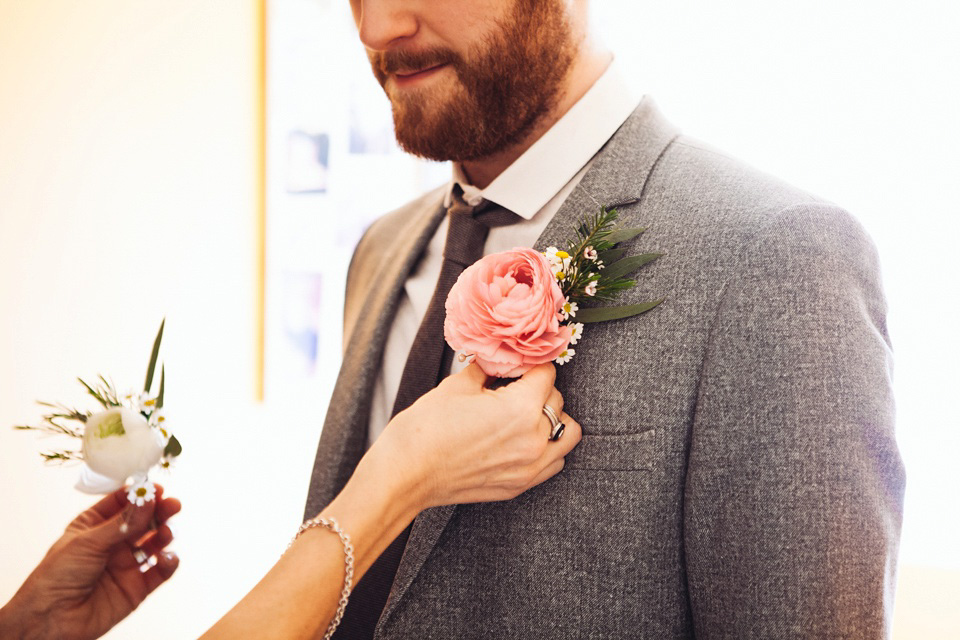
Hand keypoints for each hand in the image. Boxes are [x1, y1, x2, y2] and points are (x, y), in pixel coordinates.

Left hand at [1, 487, 180, 639]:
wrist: (51, 619)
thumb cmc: (56, 577)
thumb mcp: (88, 542)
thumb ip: (123, 523)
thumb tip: (147, 499)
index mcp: (94, 526)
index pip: (122, 503)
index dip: (139, 495)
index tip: (154, 488)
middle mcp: (113, 543)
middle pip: (143, 520)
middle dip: (159, 511)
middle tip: (172, 505)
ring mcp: (126, 564)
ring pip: (155, 543)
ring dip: (165, 534)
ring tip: (166, 532)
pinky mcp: (137, 586)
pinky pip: (160, 571)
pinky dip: (169, 562)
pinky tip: (167, 557)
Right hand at [375, 362, 581, 507]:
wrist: (405, 474)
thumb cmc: (426, 428)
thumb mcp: (457, 386)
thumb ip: (487, 370)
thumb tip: (497, 360)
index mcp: (520, 408)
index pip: (546, 374)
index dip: (530, 365)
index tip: (518, 364)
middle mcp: (533, 439)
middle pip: (557, 401)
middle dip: (539, 389)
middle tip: (513, 386)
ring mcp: (529, 467)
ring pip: (567, 434)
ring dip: (553, 419)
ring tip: (528, 413)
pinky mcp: (520, 486)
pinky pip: (555, 462)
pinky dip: (548, 447)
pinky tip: (524, 439)